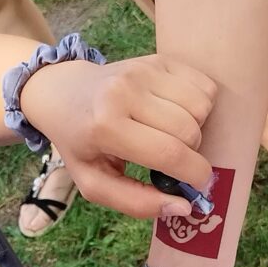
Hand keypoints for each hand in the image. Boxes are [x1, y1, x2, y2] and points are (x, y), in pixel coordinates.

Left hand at [20, 55, 216, 218]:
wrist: (63, 93)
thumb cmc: (80, 143)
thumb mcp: (94, 182)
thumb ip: (135, 202)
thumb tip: (182, 207)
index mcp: (106, 127)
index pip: (169, 153)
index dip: (194, 175)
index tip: (199, 186)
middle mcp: (125, 92)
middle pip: (190, 131)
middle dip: (191, 153)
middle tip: (172, 159)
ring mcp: (143, 70)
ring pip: (202, 106)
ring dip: (197, 127)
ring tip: (170, 134)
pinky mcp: (158, 59)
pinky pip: (204, 85)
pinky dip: (200, 105)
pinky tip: (175, 113)